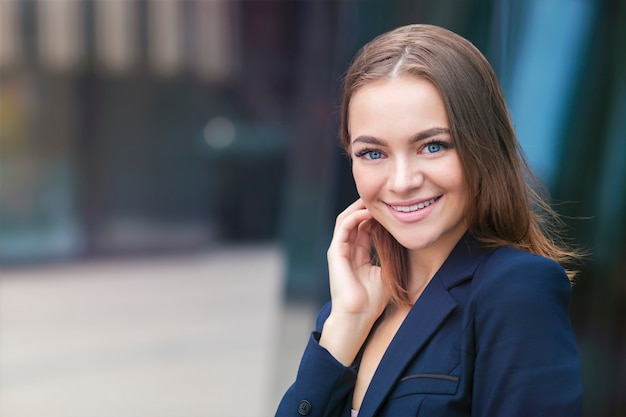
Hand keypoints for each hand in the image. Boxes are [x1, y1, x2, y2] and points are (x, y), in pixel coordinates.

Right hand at [321, 199, 388, 364]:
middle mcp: (346, 250)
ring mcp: (339, 250)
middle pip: (354, 220)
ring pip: (346, 219)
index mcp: (357, 255)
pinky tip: (369, 213)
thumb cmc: (371, 301)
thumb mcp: (384, 273)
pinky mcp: (335, 252)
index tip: (391, 208)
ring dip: (360, 208)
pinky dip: (355, 217)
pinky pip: (343, 227)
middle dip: (367, 207)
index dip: (376, 216)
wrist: (357, 316)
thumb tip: (401, 243)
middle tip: (383, 198)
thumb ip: (387, 257)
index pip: (364, 228)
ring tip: (375, 201)